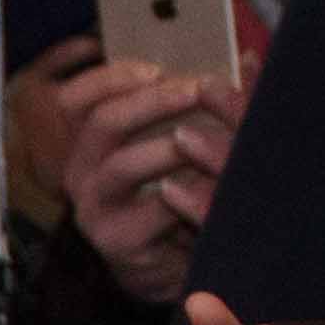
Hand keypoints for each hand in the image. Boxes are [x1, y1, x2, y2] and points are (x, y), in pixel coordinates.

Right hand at [61, 64, 236, 305]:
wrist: (170, 266)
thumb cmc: (177, 195)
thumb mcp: (187, 143)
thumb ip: (212, 103)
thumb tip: (249, 58)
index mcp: (90, 142)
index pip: (75, 100)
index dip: (111, 78)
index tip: (158, 68)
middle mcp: (81, 172)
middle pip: (100, 123)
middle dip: (152, 103)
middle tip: (196, 91)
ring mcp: (95, 208)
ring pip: (122, 165)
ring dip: (168, 146)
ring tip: (207, 137)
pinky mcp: (118, 240)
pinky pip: (155, 208)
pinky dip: (190, 191)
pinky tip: (215, 182)